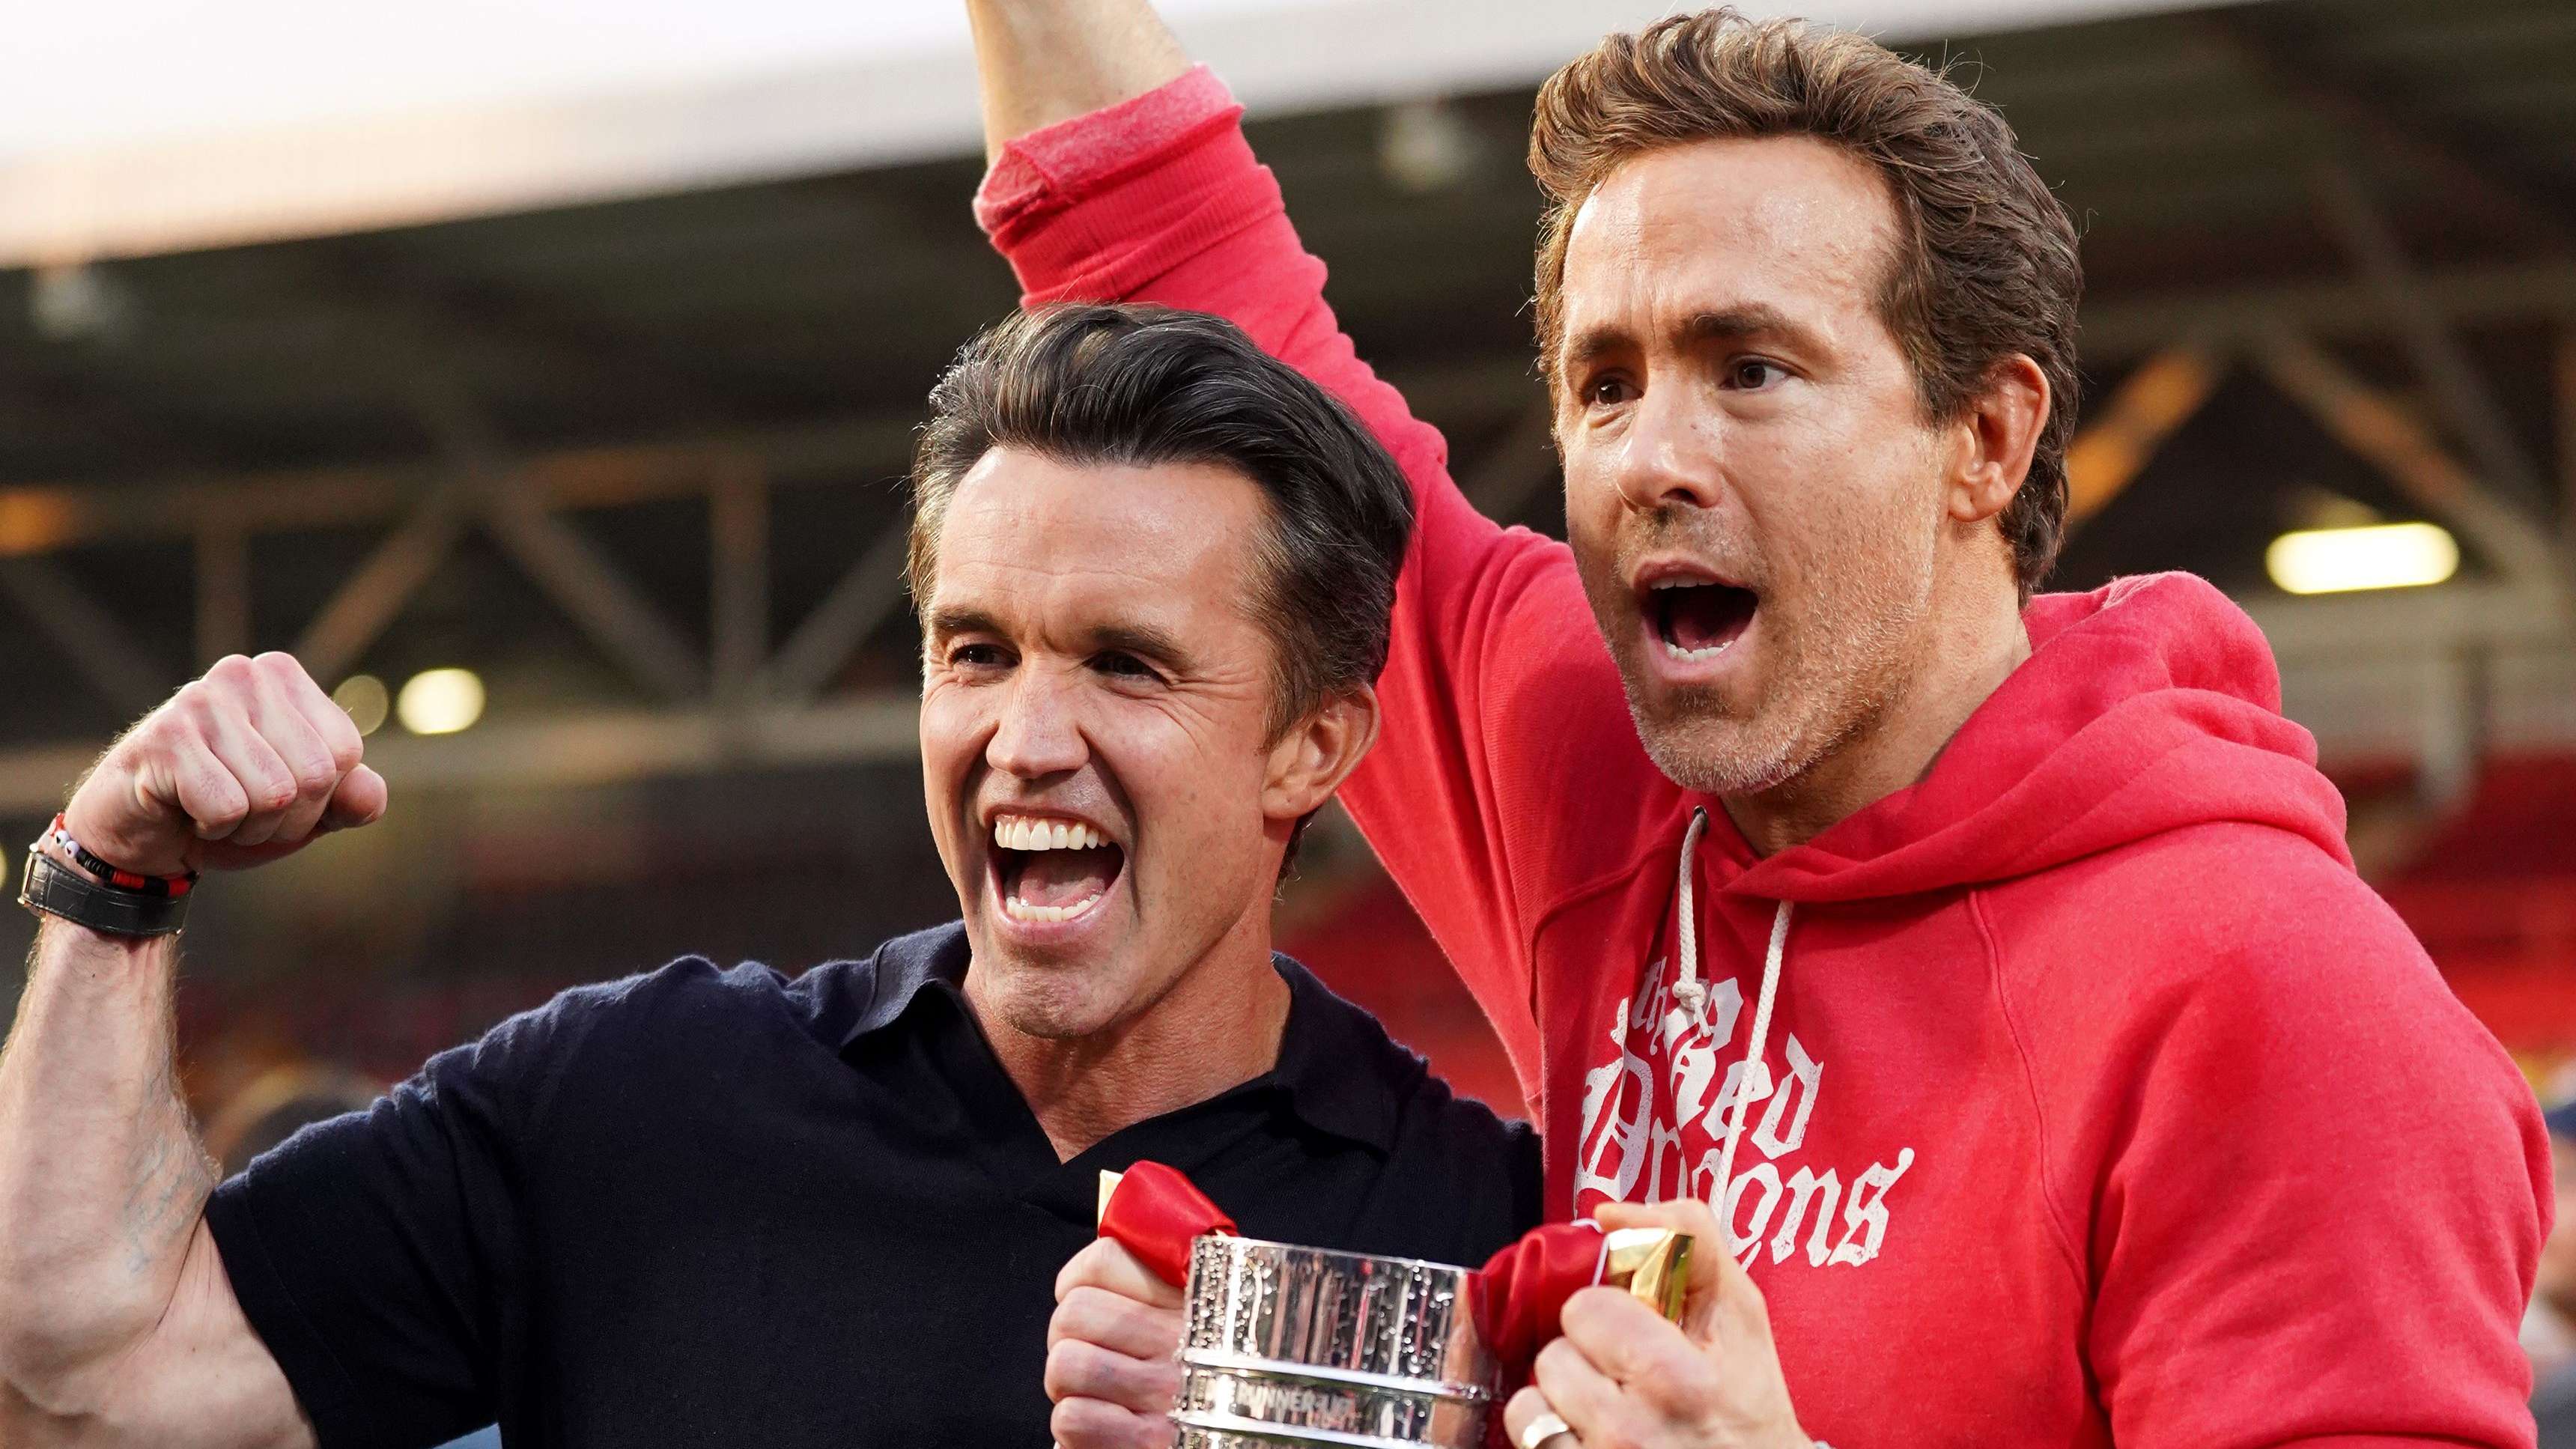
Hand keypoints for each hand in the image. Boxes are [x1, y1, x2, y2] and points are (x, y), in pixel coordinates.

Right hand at [61, 653, 386, 877]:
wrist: (139, 834)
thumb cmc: (229, 811)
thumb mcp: (304, 810)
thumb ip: (350, 801)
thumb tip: (371, 795)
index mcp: (285, 678)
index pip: (346, 753)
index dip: (321, 798)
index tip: (279, 799)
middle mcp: (245, 674)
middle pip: (316, 775)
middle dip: (287, 818)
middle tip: (244, 812)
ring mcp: (202, 700)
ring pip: (275, 795)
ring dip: (249, 826)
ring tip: (213, 808)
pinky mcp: (166, 738)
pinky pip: (229, 808)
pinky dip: (214, 827)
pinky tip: (186, 809)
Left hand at [1046, 1237, 1183, 1448]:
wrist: (1229, 1443)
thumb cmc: (1200, 1383)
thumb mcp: (1195, 1319)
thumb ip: (1154, 1286)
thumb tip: (1100, 1256)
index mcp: (1193, 1298)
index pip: (1105, 1261)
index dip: (1077, 1283)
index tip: (1090, 1304)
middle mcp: (1182, 1341)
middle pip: (1073, 1313)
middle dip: (1066, 1341)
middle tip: (1090, 1358)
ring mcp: (1167, 1394)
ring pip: (1066, 1364)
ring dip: (1066, 1387)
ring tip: (1096, 1394)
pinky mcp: (1147, 1442)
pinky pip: (1071, 1418)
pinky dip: (1074, 1426)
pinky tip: (1104, 1427)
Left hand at [1500, 1198, 1810, 1448]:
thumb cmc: (1748, 1404)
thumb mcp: (1741, 1317)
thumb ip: (1689, 1240)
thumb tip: (1612, 1213)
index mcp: (1681, 1379)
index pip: (1587, 1309)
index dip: (1610, 1312)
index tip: (1639, 1329)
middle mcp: (1634, 1429)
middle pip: (1555, 1353)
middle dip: (1588, 1353)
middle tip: (1626, 1371)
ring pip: (1533, 1395)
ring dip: (1565, 1394)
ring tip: (1610, 1405)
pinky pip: (1527, 1433)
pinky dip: (1551, 1429)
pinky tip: (1591, 1432)